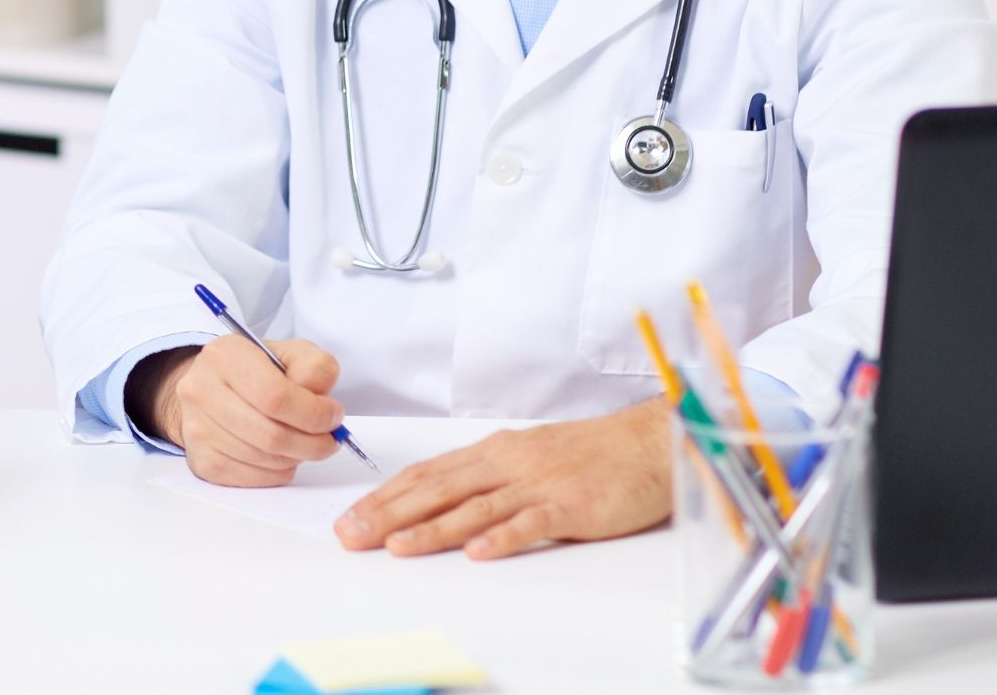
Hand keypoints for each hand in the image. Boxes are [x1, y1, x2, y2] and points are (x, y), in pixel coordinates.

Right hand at [144, 335, 345, 486]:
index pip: (275, 396)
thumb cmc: (257, 371)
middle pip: (271, 435)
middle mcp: (201, 391)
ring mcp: (197, 429)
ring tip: (304, 441)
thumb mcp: (291, 353)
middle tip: (329, 438)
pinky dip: (279, 471)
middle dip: (312, 442)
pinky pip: (255, 478)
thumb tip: (322, 404)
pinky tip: (282, 453)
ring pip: (265, 460)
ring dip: (297, 456)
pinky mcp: (202, 461)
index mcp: (225, 356)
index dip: (313, 413)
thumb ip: (315, 367)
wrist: (213, 388)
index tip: (333, 415)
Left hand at [333, 398, 671, 559]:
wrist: (646, 444)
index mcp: (492, 451)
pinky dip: (503, 536)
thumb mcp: (525, 456)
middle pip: (438, 488)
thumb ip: (484, 474)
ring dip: (432, 528)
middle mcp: (507, 463)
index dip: (384, 496)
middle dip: (389, 513)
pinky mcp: (573, 505)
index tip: (349, 517)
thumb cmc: (587, 454)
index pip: (426, 473)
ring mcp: (539, 483)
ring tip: (395, 546)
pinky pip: (532, 521)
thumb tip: (435, 496)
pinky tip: (478, 551)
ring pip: (475, 506)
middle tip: (351, 535)